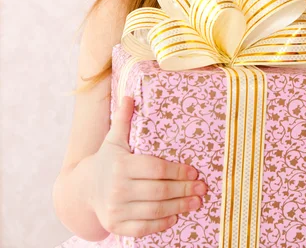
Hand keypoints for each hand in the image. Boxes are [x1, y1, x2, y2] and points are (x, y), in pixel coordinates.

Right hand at [91, 95, 207, 237]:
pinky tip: (175, 217)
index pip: (155, 168)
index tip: (194, 171)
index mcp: (121, 165)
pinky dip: (161, 224)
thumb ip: (123, 119)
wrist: (84, 188)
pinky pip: (143, 228)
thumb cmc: (107, 160)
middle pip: (159, 191)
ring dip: (179, 207)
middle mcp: (118, 188)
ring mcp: (116, 209)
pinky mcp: (116, 226)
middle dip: (184, 189)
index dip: (177, 171)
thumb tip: (130, 96)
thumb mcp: (114, 138)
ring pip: (154, 210)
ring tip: (196, 202)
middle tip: (202, 188)